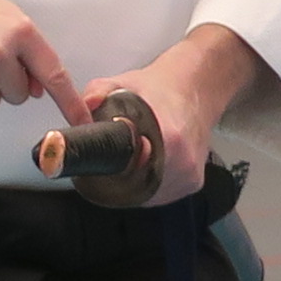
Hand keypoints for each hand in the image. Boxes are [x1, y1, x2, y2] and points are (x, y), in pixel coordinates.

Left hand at [69, 24, 260, 204]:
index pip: (134, 171)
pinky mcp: (192, 183)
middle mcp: (183, 161)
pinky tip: (146, 165)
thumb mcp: (123, 83)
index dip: (113, 169)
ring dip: (134, 183)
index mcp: (170, 137)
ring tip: (131, 159)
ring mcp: (189, 175)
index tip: (107, 160)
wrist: (196, 90)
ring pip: (149, 196)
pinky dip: (149, 184)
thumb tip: (84, 107)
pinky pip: (162, 194)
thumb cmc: (162, 89)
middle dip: (119, 178)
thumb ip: (97, 93)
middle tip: (114, 159)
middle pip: (138, 188)